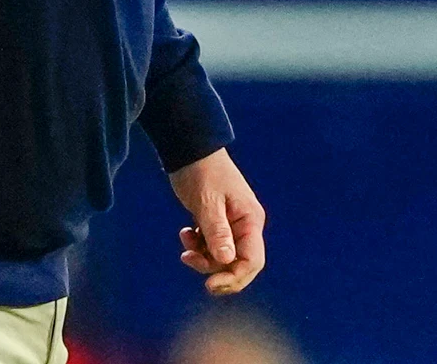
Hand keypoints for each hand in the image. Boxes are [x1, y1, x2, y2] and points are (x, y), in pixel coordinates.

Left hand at [167, 147, 264, 295]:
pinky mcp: (218, 223)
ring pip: (221, 257)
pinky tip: (186, 232)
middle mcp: (245, 226)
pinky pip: (212, 246)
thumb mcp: (208, 202)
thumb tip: (227, 260)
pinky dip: (198, 245)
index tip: (209, 284)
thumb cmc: (201, 172)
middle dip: (214, 268)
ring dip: (201, 255)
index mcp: (250, 221)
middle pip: (238, 264)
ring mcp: (232, 225)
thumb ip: (217, 232)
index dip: (233, 277)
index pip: (251, 261)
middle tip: (188, 259)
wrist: (189, 150)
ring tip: (185, 238)